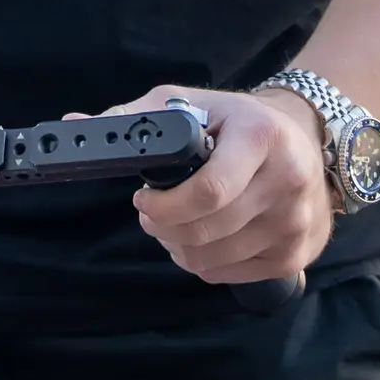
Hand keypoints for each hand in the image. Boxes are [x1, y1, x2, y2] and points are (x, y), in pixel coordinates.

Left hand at [65, 85, 333, 284]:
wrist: (306, 137)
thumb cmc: (234, 120)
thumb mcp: (189, 103)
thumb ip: (134, 117)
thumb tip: (74, 123)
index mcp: (261, 137)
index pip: (209, 190)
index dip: (165, 205)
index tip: (142, 199)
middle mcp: (287, 181)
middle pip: (206, 230)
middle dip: (163, 227)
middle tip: (150, 213)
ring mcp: (295, 223)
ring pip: (213, 259)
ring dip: (180, 247)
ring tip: (175, 224)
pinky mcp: (297, 255)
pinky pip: (231, 276)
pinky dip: (205, 262)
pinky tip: (203, 236)